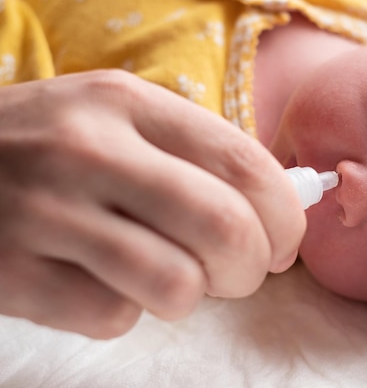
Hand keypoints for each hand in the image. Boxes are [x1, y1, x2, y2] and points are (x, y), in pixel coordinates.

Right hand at [0, 70, 304, 338]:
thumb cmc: (55, 146)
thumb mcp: (120, 120)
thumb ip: (199, 156)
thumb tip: (284, 209)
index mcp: (129, 103)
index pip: (246, 164)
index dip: (286, 217)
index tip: (285, 243)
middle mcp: (89, 149)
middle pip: (225, 227)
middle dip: (253, 267)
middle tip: (240, 272)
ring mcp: (45, 213)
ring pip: (177, 284)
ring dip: (191, 295)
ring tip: (169, 276)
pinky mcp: (13, 274)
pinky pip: (112, 317)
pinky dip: (123, 310)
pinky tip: (99, 280)